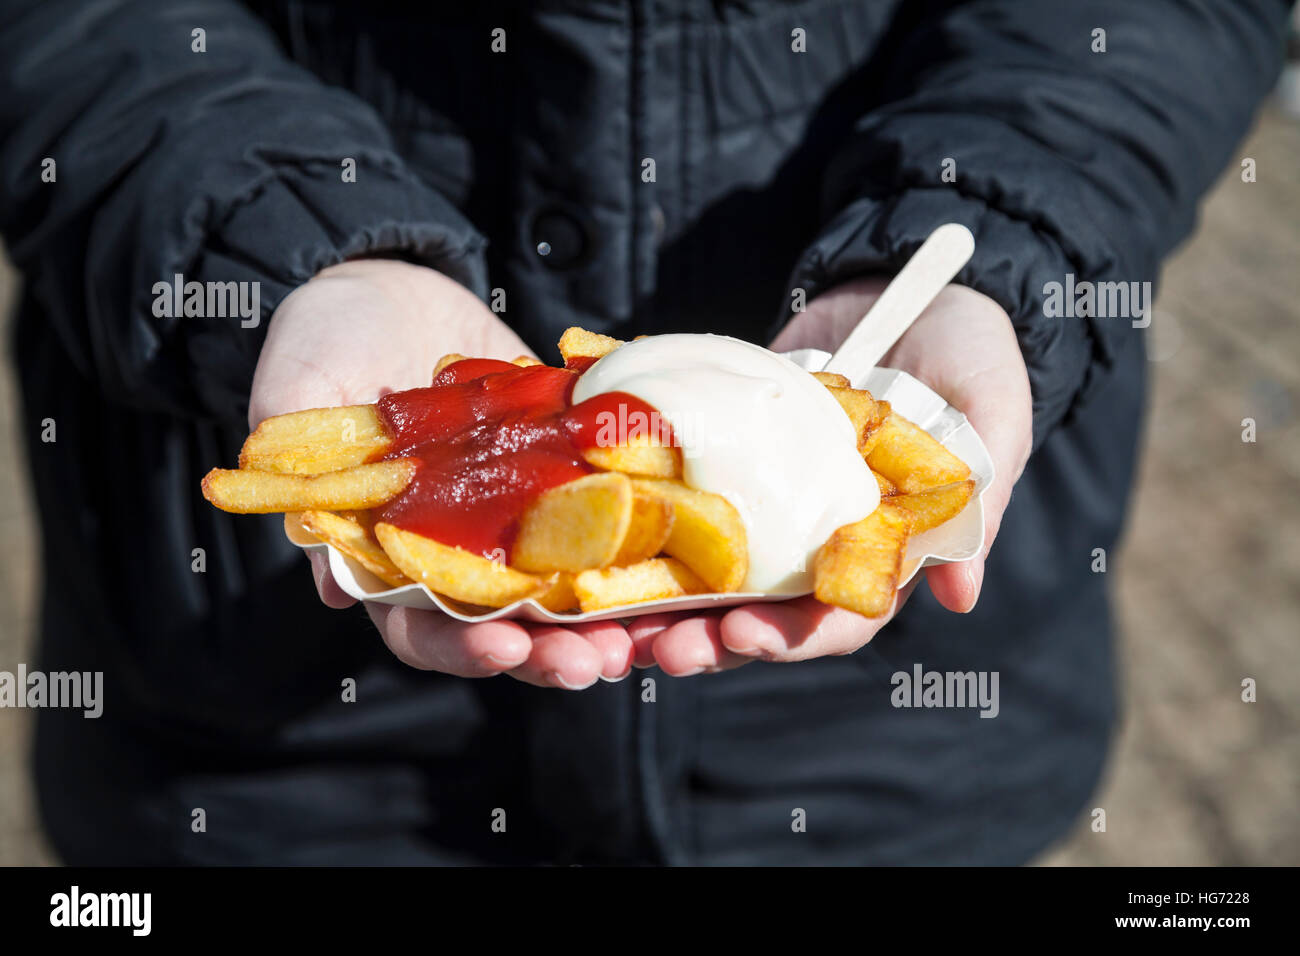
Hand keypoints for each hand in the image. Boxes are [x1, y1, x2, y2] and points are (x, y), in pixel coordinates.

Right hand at [250, 259, 633, 688]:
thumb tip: (329, 576)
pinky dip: (642, 539)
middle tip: (598, 660)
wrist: (391, 285)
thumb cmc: (327, 337)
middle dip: (553, 652)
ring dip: (608, 616)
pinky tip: (680, 555)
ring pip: (568, 587)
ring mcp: (514, 514)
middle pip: (508, 626)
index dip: (459, 647)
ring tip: (651, 633)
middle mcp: (456, 547)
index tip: (504, 648)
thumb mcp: (297, 389)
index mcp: (387, 551)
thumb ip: (305, 468)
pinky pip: (608, 515)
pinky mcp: (562, 474)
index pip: (420, 626)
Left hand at [626, 279, 1031, 675]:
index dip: (792, 638)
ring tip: (614, 616)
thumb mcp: (993, 419)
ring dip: (664, 597)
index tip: (743, 638)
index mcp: (883, 549)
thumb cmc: (971, 355)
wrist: (915, 280)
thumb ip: (979, 503)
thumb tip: (960, 595)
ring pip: (710, 568)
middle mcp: (818, 537)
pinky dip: (645, 513)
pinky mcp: (729, 454)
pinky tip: (599, 527)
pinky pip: (683, 491)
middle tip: (657, 647)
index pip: (836, 619)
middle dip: (709, 637)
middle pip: (759, 611)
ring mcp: (769, 497)